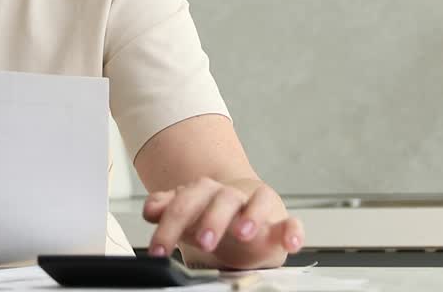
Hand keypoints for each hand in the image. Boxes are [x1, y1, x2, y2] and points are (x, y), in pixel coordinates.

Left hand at [142, 177, 303, 269]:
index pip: (183, 202)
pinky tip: (290, 243)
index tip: (159, 250)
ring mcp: (256, 205)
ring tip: (243, 234)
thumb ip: (166, 209)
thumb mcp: (185, 216)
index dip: (169, 225)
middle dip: (211, 219)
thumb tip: (151, 209)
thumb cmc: (210, 217)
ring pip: (257, 201)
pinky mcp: (280, 220)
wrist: (241, 214)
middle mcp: (230, 195)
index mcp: (202, 192)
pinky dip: (292, 230)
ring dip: (251, 216)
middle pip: (220, 198)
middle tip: (203, 242)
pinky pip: (291, 222)